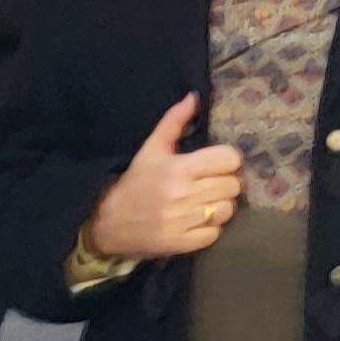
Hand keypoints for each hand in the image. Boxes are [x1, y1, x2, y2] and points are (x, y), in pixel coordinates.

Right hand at [86, 95, 244, 261]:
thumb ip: (174, 121)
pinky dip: (209, 229)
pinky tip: (194, 222)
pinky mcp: (181, 244)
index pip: (229, 159)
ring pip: (227, 210)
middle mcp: (182, 194)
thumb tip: (194, 96)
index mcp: (178, 168)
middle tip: (208, 185)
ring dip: (219, 207)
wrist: (106, 221)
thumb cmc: (135, 181)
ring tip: (202, 203)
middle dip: (223, 183)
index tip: (215, 165)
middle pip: (232, 185)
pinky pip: (215, 233)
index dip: (226, 161)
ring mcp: (182, 221)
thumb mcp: (151, 149)